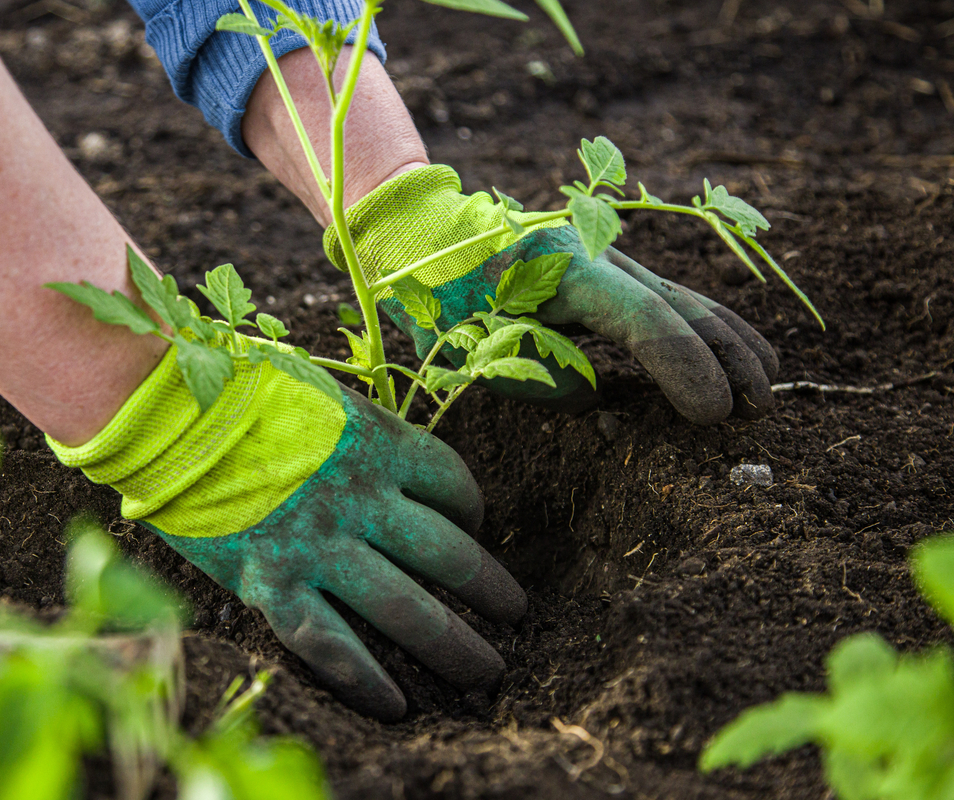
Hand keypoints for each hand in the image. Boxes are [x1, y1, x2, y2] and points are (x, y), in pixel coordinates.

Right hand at [50, 336, 525, 720]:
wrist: (162, 409)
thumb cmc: (236, 387)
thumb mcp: (319, 392)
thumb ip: (359, 428)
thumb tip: (385, 455)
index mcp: (378, 442)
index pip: (453, 483)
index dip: (473, 511)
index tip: (473, 528)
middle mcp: (362, 499)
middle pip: (449, 555)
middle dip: (492, 591)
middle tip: (517, 615)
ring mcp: (320, 546)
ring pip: (407, 609)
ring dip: (456, 644)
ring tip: (487, 672)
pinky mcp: (272, 584)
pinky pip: (333, 645)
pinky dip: (368, 680)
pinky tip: (398, 706)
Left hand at [325, 165, 778, 423]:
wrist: (425, 235)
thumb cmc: (438, 295)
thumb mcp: (470, 346)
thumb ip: (537, 376)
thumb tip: (597, 394)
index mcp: (562, 269)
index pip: (643, 321)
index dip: (685, 368)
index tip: (712, 415)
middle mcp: (596, 254)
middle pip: (680, 305)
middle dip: (725, 358)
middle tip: (756, 410)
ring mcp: (606, 255)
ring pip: (683, 297)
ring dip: (729, 342)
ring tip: (766, 387)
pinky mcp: (607, 267)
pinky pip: (667, 298)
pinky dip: (705, 327)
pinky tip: (736, 353)